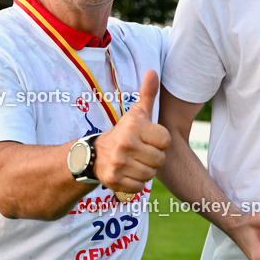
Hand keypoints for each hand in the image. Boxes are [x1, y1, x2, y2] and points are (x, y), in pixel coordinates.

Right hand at [93, 70, 170, 194]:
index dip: (159, 141)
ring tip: (134, 161)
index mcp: (134, 127)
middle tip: (141, 152)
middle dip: (153, 157)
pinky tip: (128, 173)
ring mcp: (119, 164)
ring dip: (145, 170)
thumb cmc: (124, 132)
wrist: (94, 155)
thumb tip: (152, 72)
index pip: (166, 140)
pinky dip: (135, 183)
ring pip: (150, 174)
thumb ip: (147, 94)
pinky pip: (139, 187)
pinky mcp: (114, 181)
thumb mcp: (136, 113)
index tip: (148, 139)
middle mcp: (125, 145)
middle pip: (160, 159)